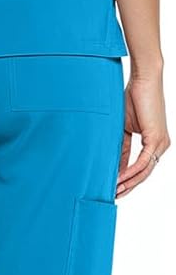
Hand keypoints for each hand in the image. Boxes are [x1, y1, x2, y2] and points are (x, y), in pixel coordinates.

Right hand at [116, 70, 170, 196]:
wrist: (143, 79)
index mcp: (156, 143)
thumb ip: (121, 149)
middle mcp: (161, 146)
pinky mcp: (156, 139)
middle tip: (113, 195)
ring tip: (113, 190)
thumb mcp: (124, 129)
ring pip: (145, 171)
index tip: (113, 187)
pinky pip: (143, 162)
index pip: (142, 168)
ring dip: (128, 182)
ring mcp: (161, 143)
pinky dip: (130, 171)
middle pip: (144, 174)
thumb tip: (115, 167)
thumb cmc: (133, 98)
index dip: (128, 179)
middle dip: (128, 186)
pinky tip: (119, 178)